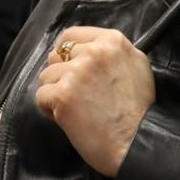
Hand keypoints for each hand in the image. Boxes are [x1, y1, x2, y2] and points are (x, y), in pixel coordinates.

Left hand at [35, 27, 153, 176]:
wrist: (137, 144)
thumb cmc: (138, 112)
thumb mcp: (136, 66)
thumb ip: (112, 52)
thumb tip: (85, 47)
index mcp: (112, 41)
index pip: (71, 36)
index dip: (67, 54)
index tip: (71, 69)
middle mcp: (94, 52)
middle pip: (56, 57)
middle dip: (61, 76)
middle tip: (80, 96)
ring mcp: (77, 72)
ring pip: (46, 76)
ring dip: (56, 94)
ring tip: (79, 109)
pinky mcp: (63, 94)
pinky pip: (41, 96)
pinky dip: (50, 110)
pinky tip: (70, 119)